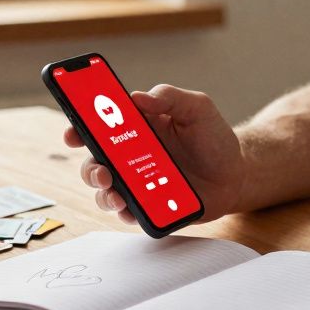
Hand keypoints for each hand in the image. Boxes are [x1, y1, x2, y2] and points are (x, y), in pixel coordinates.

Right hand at [63, 84, 243, 224]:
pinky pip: (128, 212)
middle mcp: (131, 155)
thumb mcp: (197, 108)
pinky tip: (131, 209)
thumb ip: (170, 97)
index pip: (100, 125)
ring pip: (106, 189)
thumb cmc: (214, 138)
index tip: (73, 131)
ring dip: (103, 192)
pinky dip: (125, 212)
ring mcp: (138, 182)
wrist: (236, 174)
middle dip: (90, 166)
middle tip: (102, 170)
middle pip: (96, 161)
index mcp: (137, 127)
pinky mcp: (149, 205)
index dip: (79, 126)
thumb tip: (138, 96)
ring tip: (116, 193)